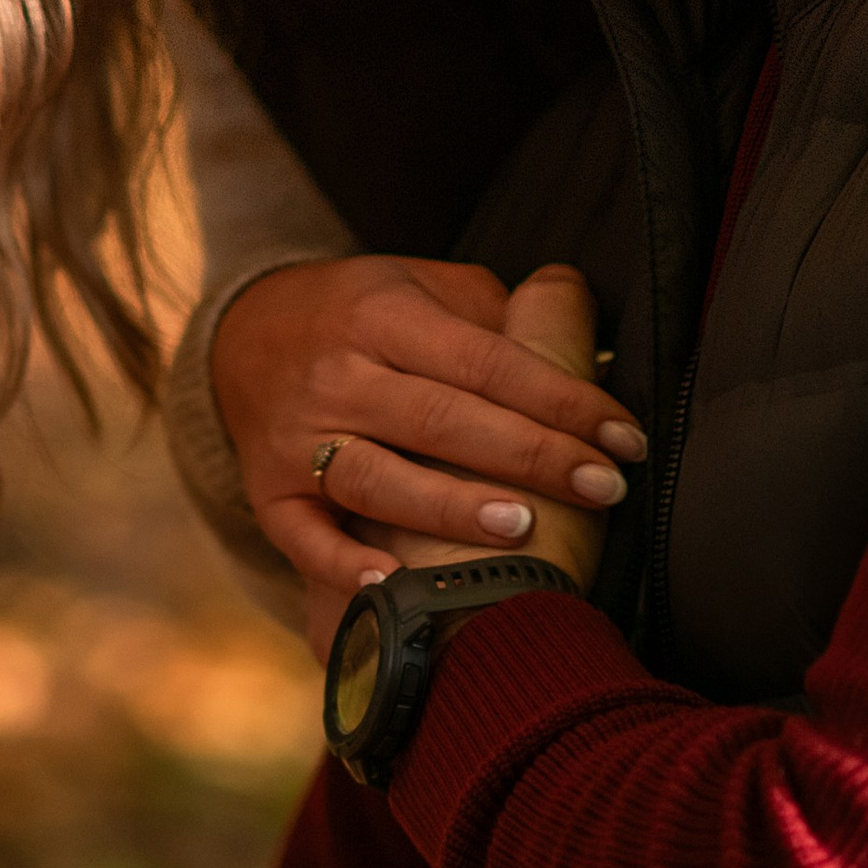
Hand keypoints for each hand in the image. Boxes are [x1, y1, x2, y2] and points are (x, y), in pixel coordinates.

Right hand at [214, 251, 644, 600]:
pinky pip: (303, 536)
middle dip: (531, 455)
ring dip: (448, 505)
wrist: (244, 334)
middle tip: (605, 488)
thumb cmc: (367, 314)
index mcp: (384, 313)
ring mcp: (297, 437)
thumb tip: (592, 353)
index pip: (486, 360)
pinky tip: (394, 582)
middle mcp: (338, 373)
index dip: (560, 398)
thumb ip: (495, 317)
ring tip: (522, 528)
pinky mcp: (270, 493)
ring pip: (376, 475)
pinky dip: (343, 564)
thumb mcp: (422, 286)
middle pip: (441, 417)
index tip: (623, 438)